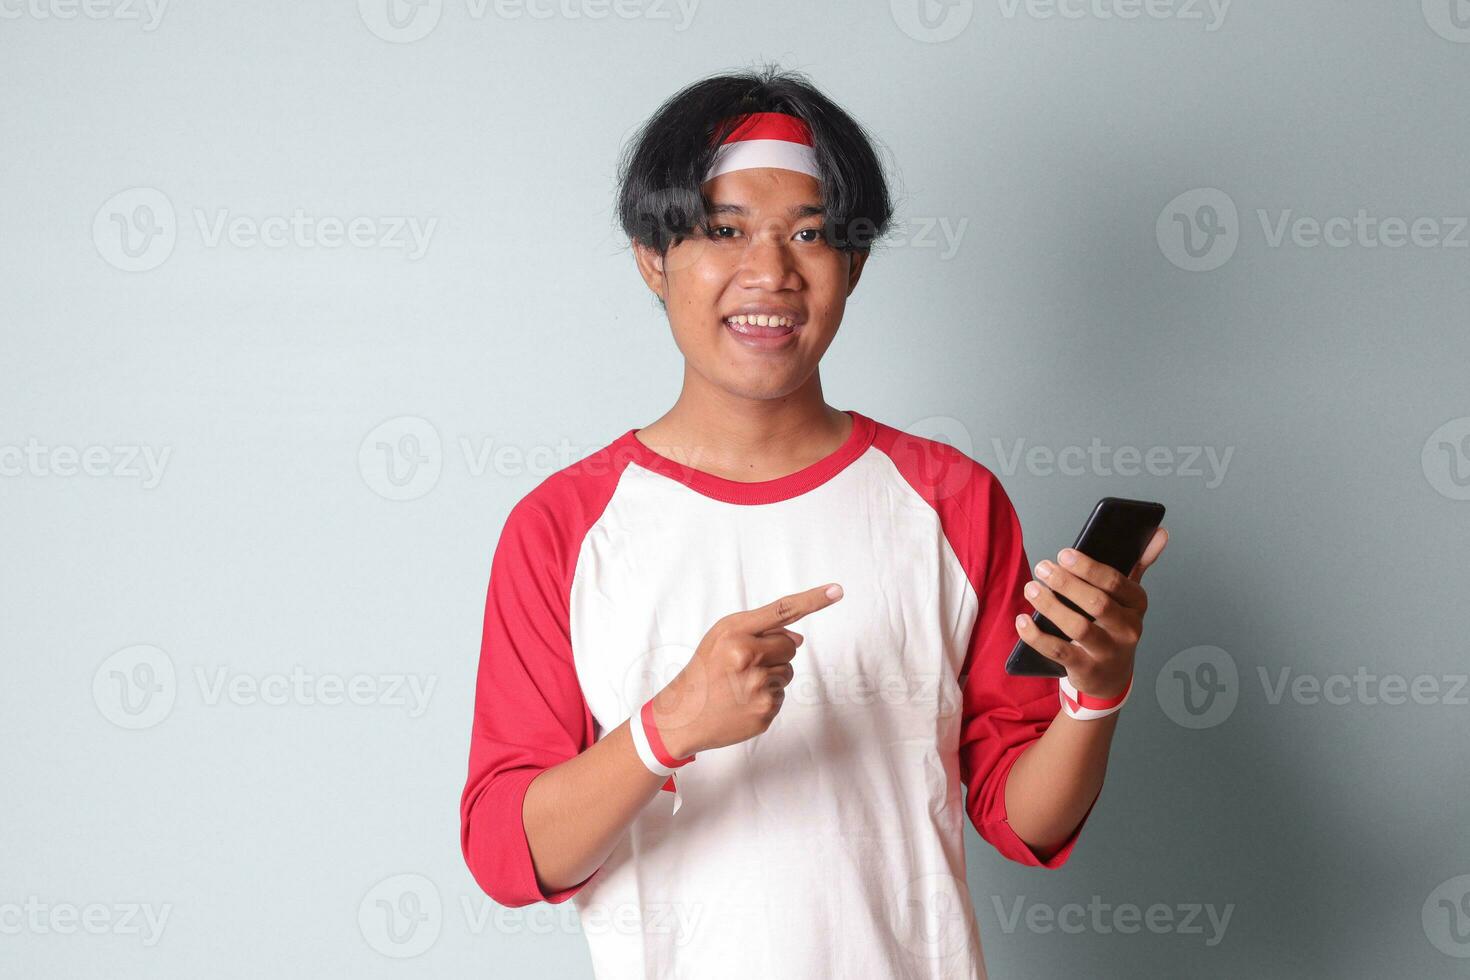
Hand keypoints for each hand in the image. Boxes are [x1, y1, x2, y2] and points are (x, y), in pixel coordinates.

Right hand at [651, 584, 843, 757]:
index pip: (782, 611)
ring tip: (740, 685)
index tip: (837, 590)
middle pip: (790, 646)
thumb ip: (759, 631)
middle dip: (774, 653)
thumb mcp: (721, 638)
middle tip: (743, 665)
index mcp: (735, 634)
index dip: (813, 600)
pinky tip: (743, 701)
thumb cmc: (705, 670)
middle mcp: (748, 658)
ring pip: (788, 672)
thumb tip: (798, 639)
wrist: (682, 715)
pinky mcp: (765, 711)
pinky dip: (767, 697)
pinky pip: (781, 694)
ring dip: (770, 675)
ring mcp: (757, 687)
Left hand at [1014, 527, 1168, 698]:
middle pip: (1097, 603)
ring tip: (1030, 588)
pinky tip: (1022, 620)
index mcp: (1137, 604)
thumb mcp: (1127, 597)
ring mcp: (1109, 652)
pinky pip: (1059, 652)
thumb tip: (1161, 533)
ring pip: (1079, 627)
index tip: (1063, 554)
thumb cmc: (1113, 625)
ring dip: (1050, 606)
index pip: (1115, 582)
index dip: (1088, 567)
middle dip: (1067, 583)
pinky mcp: (1087, 670)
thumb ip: (1140, 564)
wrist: (1110, 677)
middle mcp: (1128, 629)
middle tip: (1042, 568)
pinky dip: (1038, 636)